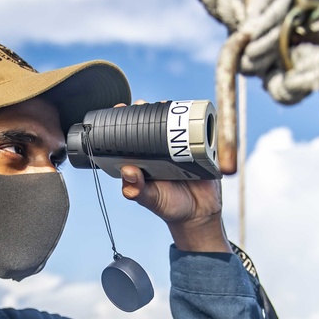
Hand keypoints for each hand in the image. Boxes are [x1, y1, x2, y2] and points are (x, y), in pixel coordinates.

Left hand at [118, 101, 230, 253]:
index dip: (124, 122)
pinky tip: (186, 113)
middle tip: (141, 104)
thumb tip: (128, 170)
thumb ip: (137, 190)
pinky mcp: (197, 149)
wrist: (199, 215)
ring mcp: (178, 148)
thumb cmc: (170, 207)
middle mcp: (158, 151)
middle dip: (145, 110)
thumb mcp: (150, 199)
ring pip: (171, 124)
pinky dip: (191, 120)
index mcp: (143, 160)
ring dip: (167, 110)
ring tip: (163, 104)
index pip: (130, 136)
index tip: (120, 109)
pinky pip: (194, 131)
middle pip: (150, 124)